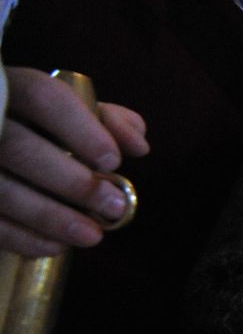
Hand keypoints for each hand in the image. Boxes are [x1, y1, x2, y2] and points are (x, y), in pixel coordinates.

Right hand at [0, 67, 146, 254]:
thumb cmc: (37, 122)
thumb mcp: (70, 109)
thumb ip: (106, 119)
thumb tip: (138, 146)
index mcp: (11, 87)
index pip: (43, 98)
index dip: (81, 130)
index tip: (112, 162)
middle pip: (20, 149)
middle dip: (73, 183)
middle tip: (114, 206)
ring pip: (1, 190)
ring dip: (50, 217)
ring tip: (92, 235)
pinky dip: (20, 237)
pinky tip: (55, 246)